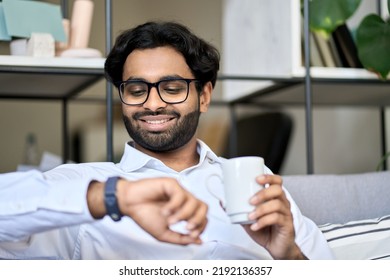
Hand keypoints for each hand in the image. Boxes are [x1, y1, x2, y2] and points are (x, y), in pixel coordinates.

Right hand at [88, 177, 207, 245]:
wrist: (129, 204)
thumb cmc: (144, 216)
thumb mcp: (164, 233)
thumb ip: (181, 238)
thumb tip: (199, 241)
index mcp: (184, 210)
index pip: (202, 216)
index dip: (201, 226)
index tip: (190, 234)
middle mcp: (184, 200)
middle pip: (203, 207)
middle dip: (198, 220)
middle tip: (186, 228)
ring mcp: (178, 191)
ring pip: (194, 201)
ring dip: (183, 215)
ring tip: (170, 221)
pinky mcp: (171, 183)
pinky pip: (181, 195)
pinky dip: (174, 206)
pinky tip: (164, 211)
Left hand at [243, 174, 305, 258]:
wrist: (275, 247)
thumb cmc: (264, 230)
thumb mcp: (248, 218)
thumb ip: (238, 210)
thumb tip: (223, 202)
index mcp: (274, 197)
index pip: (276, 181)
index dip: (268, 177)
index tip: (256, 179)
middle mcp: (282, 203)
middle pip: (277, 190)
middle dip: (263, 193)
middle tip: (250, 201)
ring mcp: (286, 213)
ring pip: (277, 204)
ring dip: (261, 209)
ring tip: (250, 216)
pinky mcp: (287, 224)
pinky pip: (277, 219)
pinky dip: (263, 221)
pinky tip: (255, 226)